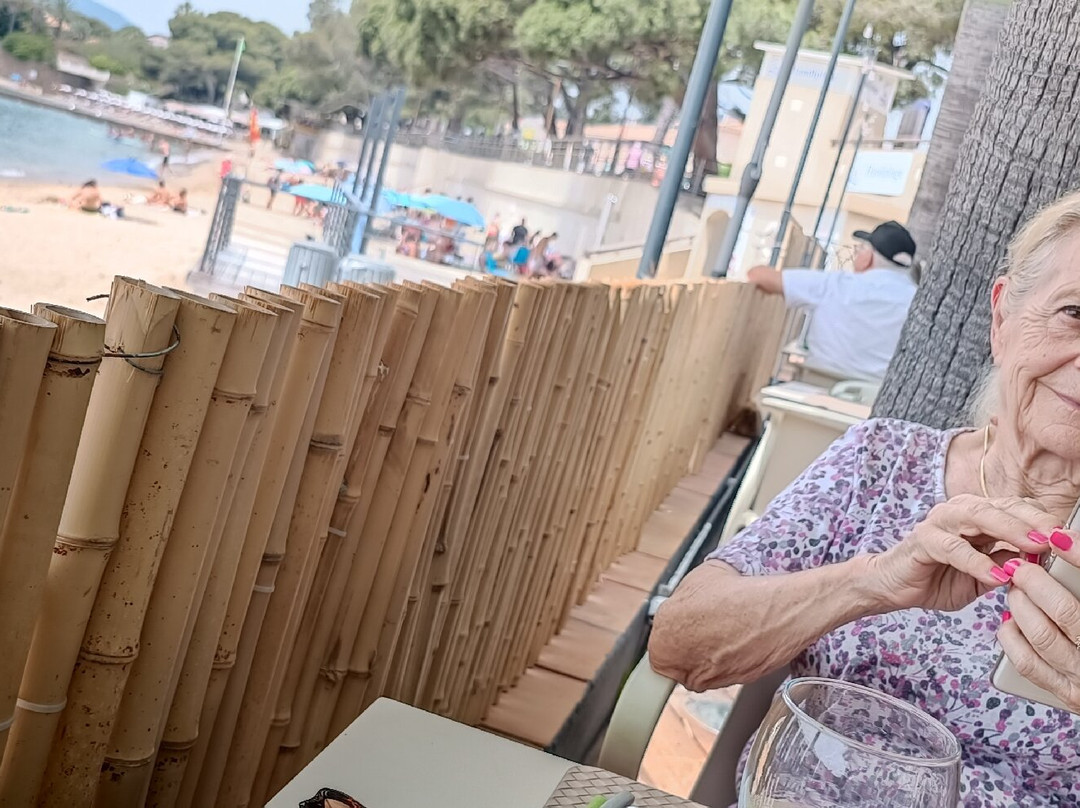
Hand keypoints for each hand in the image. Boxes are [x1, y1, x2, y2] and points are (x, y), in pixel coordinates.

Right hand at [866, 495, 1055, 611]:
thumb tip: (1040, 558)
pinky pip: (953, 548)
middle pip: (1002, 507)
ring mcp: (939, 522)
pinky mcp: (922, 540)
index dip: (1044, 522)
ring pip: (979, 517)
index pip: (1017, 508)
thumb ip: (1007, 561)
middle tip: (1059, 538)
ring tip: (1034, 547)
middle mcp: (959, 511)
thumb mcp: (984, 573)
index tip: (1069, 541)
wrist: (893, 586)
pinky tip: (995, 575)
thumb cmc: (938, 576)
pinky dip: (976, 561)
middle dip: (1034, 522)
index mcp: (978, 515)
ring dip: (1009, 531)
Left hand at [999, 529, 1079, 711]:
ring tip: (1017, 588)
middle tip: (1024, 565)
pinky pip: (1027, 662)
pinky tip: (1011, 618)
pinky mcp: (1067, 694)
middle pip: (1065, 612)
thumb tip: (1062, 539)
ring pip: (1042, 636)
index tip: (1056, 536)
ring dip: (1022, 605)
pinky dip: (1013, 635)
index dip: (1078, 557)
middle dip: (1038, 583)